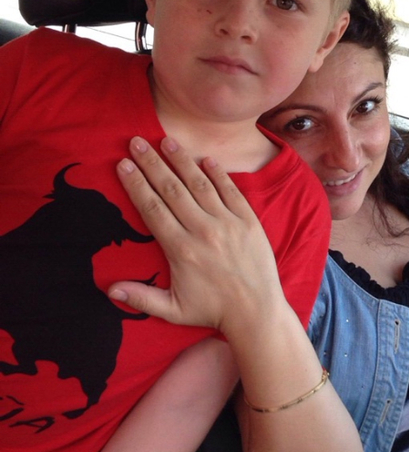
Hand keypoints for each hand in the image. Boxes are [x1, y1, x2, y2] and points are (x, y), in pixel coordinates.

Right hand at [109, 136, 279, 332]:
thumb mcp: (173, 310)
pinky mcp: (249, 221)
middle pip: (172, 189)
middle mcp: (203, 231)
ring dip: (182, 160)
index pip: (153, 208)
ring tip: (167, 140)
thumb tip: (109, 289)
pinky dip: (219, 174)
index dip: (136, 184)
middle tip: (137, 141)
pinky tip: (206, 158)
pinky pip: (231, 191)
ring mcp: (228, 223)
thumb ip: (141, 298)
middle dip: (152, 163)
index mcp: (181, 249)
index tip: (122, 164)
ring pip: (201, 185)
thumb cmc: (213, 311)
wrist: (256, 311)